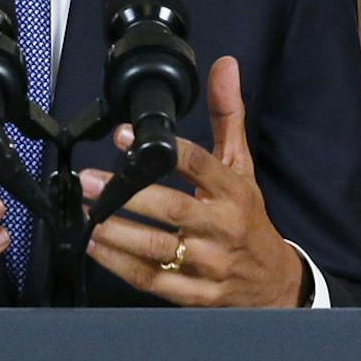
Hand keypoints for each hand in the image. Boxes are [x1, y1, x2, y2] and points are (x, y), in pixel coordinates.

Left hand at [79, 56, 303, 308]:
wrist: (274, 283)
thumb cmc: (249, 219)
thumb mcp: (242, 167)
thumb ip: (227, 116)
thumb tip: (223, 66)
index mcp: (233, 192)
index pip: (200, 165)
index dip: (163, 150)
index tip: (125, 134)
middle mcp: (222, 227)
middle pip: (173, 209)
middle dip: (126, 194)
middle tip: (88, 180)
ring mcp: (209, 264)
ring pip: (157, 249)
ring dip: (116, 231)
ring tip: (85, 214)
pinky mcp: (196, 294)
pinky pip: (152, 280)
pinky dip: (119, 265)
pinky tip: (95, 246)